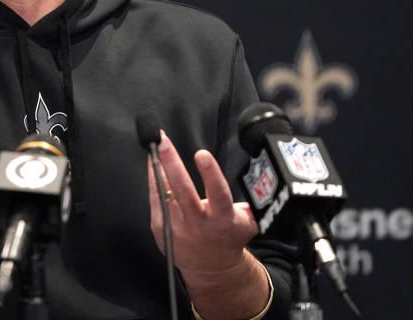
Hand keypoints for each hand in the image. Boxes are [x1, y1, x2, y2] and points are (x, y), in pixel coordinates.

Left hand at [148, 133, 268, 317]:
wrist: (211, 268)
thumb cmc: (228, 237)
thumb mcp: (248, 222)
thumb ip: (251, 203)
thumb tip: (259, 181)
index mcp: (222, 219)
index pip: (218, 193)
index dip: (210, 174)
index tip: (202, 154)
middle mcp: (198, 223)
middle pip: (183, 190)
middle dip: (172, 164)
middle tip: (164, 142)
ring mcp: (177, 226)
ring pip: (165, 191)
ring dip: (158, 166)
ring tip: (154, 144)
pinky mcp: (161, 227)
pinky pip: (155, 197)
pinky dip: (153, 176)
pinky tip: (152, 161)